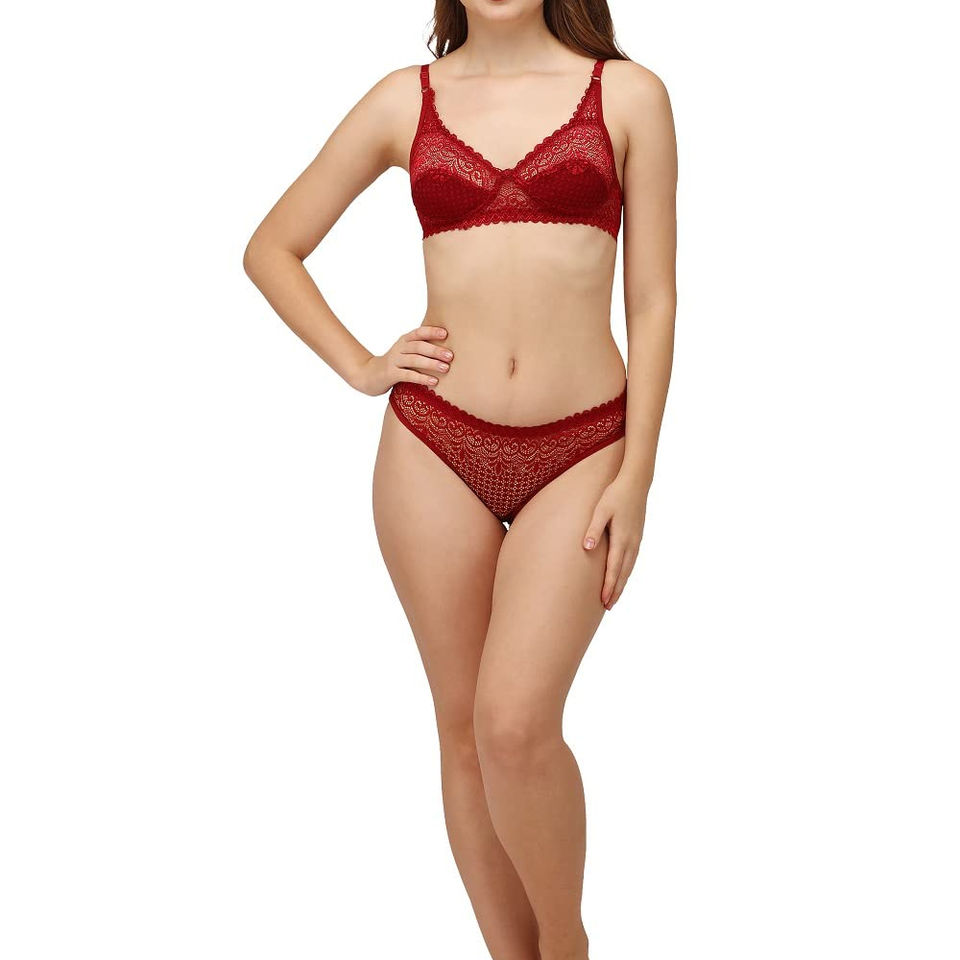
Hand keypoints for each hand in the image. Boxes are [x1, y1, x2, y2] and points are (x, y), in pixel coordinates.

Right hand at [351, 325, 453, 395]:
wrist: (369, 375)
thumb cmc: (395, 364)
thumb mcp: (406, 353)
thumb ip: (421, 349)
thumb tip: (448, 349)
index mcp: (404, 340)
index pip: (418, 333)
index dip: (431, 331)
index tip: (446, 333)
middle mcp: (399, 348)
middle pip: (418, 346)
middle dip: (435, 350)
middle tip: (451, 356)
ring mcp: (394, 361)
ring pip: (414, 360)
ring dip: (431, 363)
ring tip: (446, 368)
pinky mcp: (391, 374)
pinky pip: (408, 375)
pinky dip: (422, 378)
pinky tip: (434, 381)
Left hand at [582, 474, 647, 609]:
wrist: (637, 482)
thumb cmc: (615, 494)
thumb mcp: (601, 509)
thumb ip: (594, 528)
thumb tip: (587, 547)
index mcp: (621, 538)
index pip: (613, 568)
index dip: (608, 586)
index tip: (604, 601)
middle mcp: (631, 543)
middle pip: (623, 573)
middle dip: (615, 591)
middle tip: (608, 607)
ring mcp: (636, 540)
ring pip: (629, 568)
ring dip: (621, 584)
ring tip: (613, 597)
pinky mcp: (637, 537)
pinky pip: (632, 561)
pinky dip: (626, 573)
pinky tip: (622, 576)